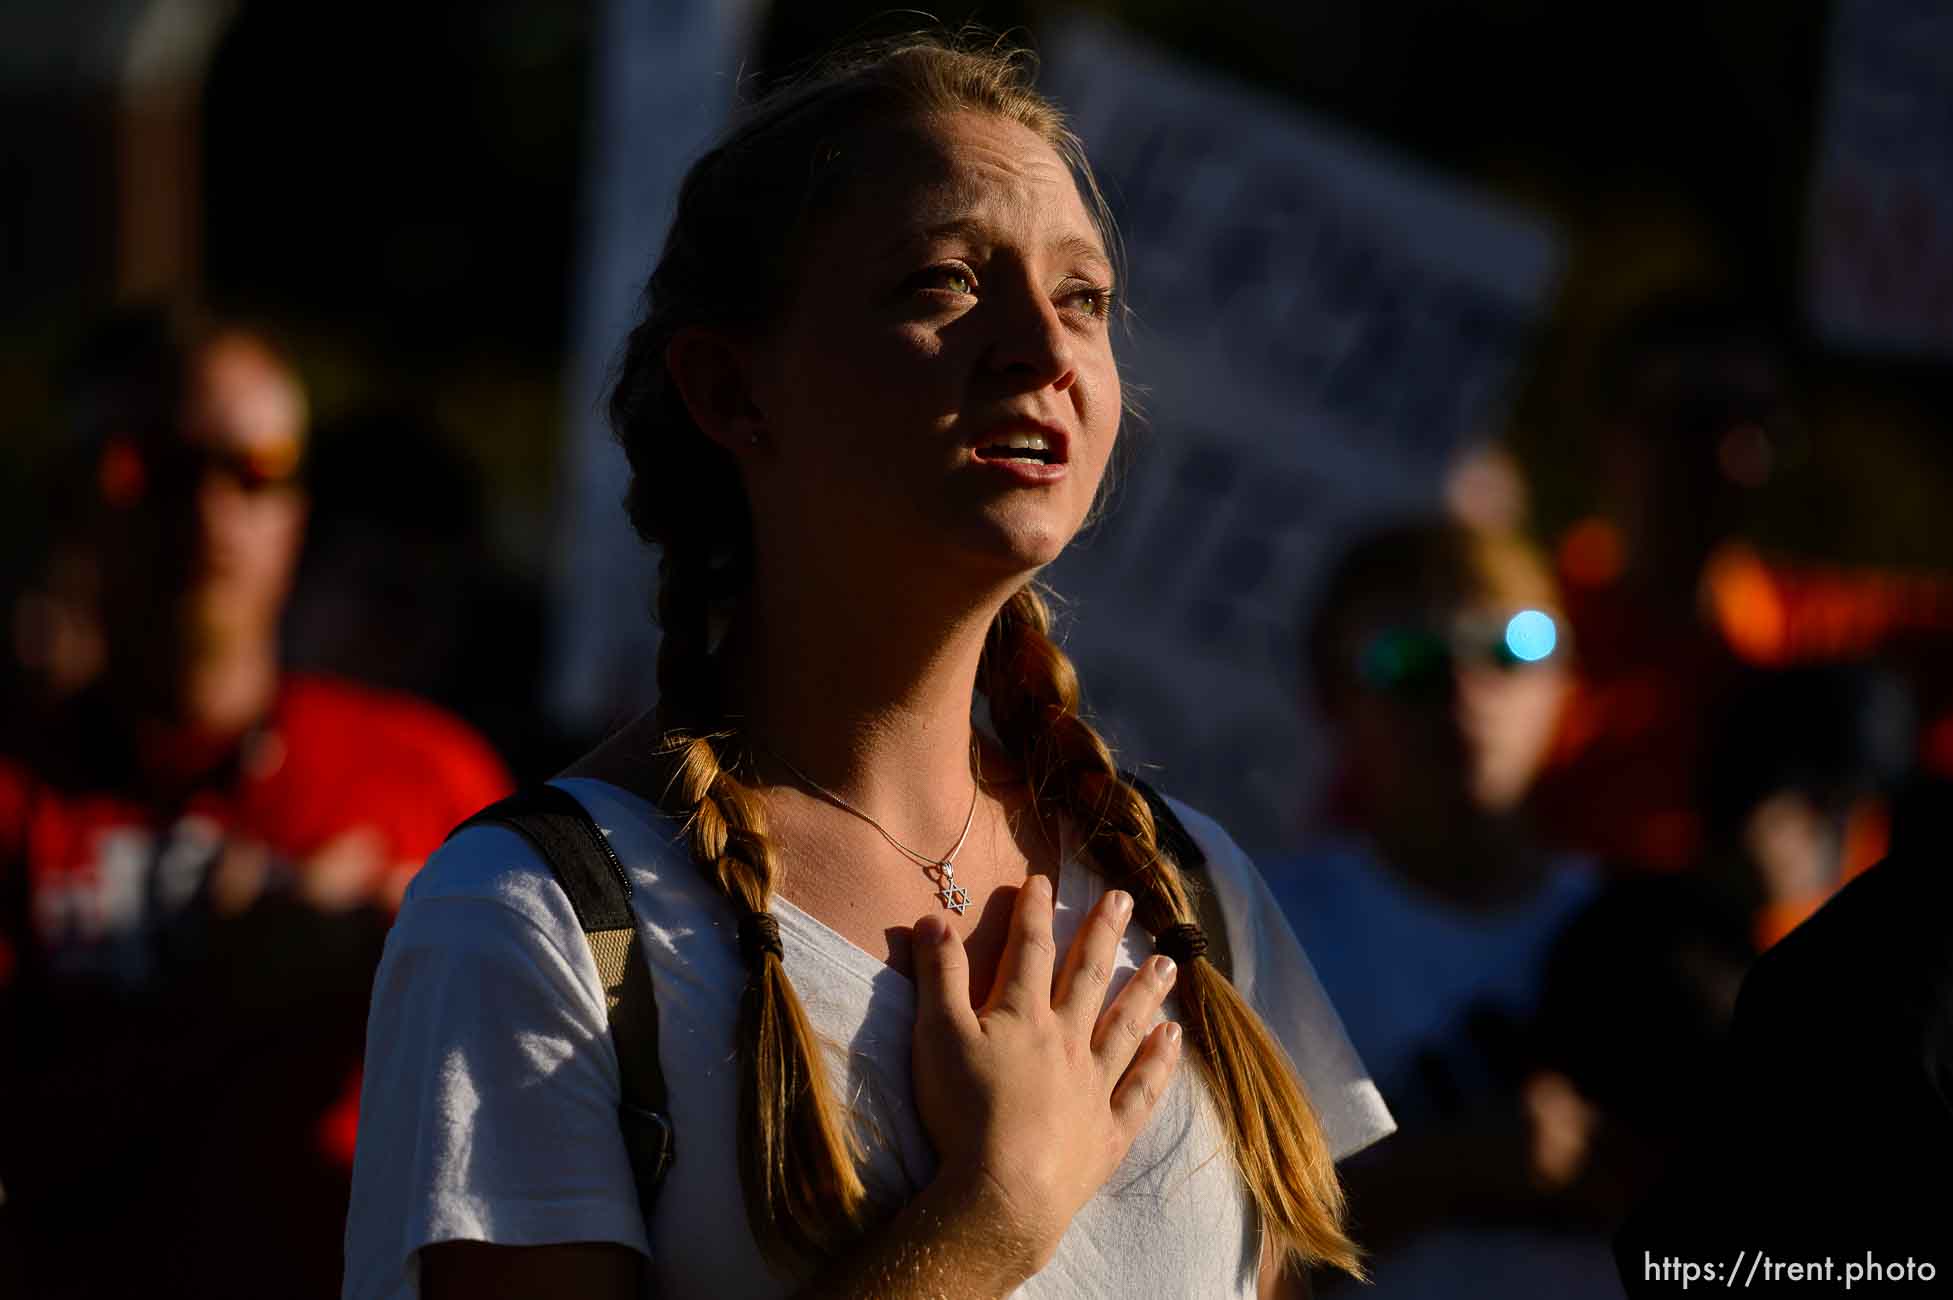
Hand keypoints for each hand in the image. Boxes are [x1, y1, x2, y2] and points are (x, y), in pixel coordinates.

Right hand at [908, 877, 1184, 1273]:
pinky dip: (1159, 1063)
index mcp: (1023, 1016)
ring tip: (1168, 962)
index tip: (1042, 882)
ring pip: (1125, 1025)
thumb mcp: (936, 1036)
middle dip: (1103, 933)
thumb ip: (939, 976)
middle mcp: (1067, 1040)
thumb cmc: (962, 1114)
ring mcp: (1094, 1086)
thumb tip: (934, 918)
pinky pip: (1141, 1090)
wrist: (1000, 1196)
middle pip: (1088, 976)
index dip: (1033, 912)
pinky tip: (1173, 1039)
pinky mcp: (1108, 1132)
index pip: (1029, 950)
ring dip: (1145, 991)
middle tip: (1124, 899)